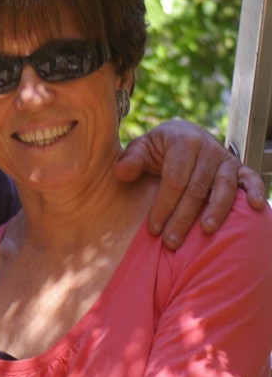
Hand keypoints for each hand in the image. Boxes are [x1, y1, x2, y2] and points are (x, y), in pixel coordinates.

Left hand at [114, 119, 269, 249]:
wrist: (184, 134)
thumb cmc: (158, 148)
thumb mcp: (142, 148)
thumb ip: (131, 160)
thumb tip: (120, 173)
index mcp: (182, 142)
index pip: (173, 180)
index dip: (163, 205)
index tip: (153, 229)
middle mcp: (207, 148)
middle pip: (196, 189)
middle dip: (183, 218)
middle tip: (171, 242)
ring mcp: (225, 158)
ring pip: (223, 188)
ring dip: (216, 211)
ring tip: (205, 231)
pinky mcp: (239, 167)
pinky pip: (251, 179)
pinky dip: (256, 191)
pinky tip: (256, 207)